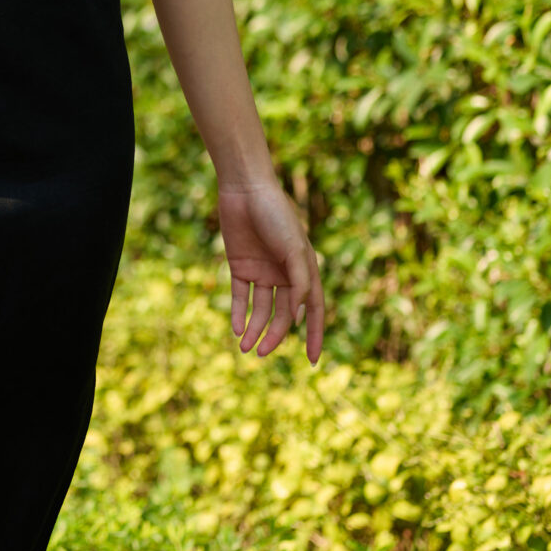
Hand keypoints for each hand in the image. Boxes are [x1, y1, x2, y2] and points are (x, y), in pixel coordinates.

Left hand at [217, 178, 325, 361]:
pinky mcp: (239, 266)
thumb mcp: (295, 250)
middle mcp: (284, 274)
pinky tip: (236, 329)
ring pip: (261, 310)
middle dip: (275, 335)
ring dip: (254, 329)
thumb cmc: (277, 216)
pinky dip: (238, 313)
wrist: (245, 189)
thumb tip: (300, 316)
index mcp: (305, 271)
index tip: (313, 361)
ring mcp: (261, 271)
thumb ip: (300, 282)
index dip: (315, 336)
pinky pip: (239, 296)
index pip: (314, 311)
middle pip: (284, 314)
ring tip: (245, 347)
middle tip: (260, 353)